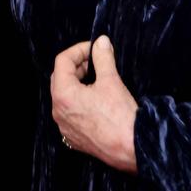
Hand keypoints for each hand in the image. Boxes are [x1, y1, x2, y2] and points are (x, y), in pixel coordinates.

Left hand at [50, 35, 137, 172]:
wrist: (132, 148)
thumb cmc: (120, 116)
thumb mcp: (111, 80)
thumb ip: (102, 57)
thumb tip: (101, 42)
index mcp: (63, 95)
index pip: (62, 61)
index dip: (79, 50)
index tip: (94, 48)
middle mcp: (58, 111)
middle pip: (60, 78)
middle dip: (77, 66)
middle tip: (95, 61)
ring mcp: (65, 126)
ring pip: (65, 96)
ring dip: (78, 83)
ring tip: (97, 79)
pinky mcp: (73, 138)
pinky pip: (70, 113)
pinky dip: (79, 101)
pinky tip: (96, 100)